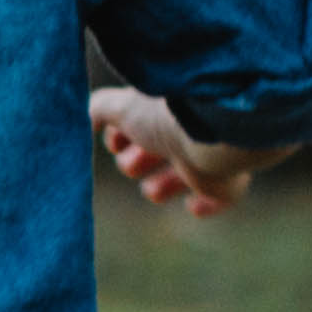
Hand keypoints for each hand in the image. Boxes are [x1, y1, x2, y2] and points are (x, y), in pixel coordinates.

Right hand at [91, 87, 273, 217]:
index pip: (139, 122)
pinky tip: (192, 205)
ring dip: (161, 186)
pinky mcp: (227, 180)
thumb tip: (85, 122)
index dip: (121, 136)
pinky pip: (220, 197)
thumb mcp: (122, 106)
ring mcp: (208, 154)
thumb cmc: (165, 115)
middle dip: (137, 161)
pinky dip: (204, 204)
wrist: (212, 133)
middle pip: (156, 150)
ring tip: (153, 189)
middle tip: (135, 163)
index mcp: (163, 108)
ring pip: (182, 175)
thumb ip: (98, 110)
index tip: (115, 143)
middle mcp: (187, 128)